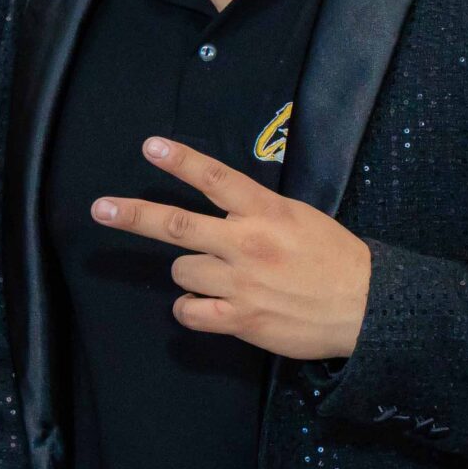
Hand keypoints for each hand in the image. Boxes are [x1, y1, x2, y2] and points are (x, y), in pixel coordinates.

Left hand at [90, 136, 372, 361]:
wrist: (366, 307)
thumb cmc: (336, 259)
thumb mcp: (300, 218)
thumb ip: (258, 212)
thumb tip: (223, 210)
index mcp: (266, 212)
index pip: (215, 178)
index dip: (180, 161)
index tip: (149, 147)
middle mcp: (247, 243)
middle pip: (177, 225)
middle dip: (134, 215)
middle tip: (101, 209)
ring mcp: (241, 284)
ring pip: (181, 272)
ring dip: (189, 275)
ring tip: (217, 279)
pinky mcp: (240, 320)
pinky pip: (190, 313)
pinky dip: (190, 310)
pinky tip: (206, 308)